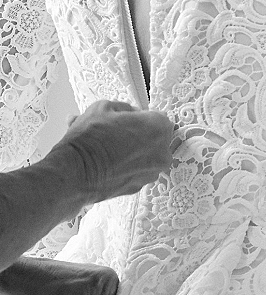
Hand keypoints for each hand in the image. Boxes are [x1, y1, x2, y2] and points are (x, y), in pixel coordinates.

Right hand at [49, 100, 173, 204]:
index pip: (157, 117)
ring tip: (103, 145)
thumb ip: (125, 108)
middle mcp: (161, 153)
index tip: (128, 118)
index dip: (140, 116)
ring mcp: (151, 173)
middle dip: (135, 133)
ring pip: (143, 156)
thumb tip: (128, 114)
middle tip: (114, 130)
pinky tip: (103, 159)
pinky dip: (123, 165)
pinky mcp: (137, 187)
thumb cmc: (91, 138)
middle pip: (152, 138)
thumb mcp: (105, 106)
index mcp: (159, 128)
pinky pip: (134, 170)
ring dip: (128, 150)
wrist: (75, 172)